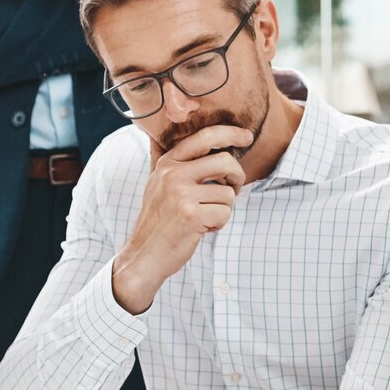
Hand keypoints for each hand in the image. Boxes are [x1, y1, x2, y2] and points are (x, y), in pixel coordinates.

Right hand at [109, 126, 248, 312]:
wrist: (144, 255)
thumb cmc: (157, 222)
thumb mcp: (157, 185)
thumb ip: (171, 164)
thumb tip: (175, 141)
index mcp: (167, 164)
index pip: (204, 137)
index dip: (229, 133)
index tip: (246, 137)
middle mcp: (173, 174)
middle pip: (225, 161)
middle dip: (237, 177)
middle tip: (233, 189)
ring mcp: (181, 194)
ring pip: (228, 192)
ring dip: (224, 208)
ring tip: (205, 217)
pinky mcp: (191, 214)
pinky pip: (225, 212)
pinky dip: (219, 223)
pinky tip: (202, 228)